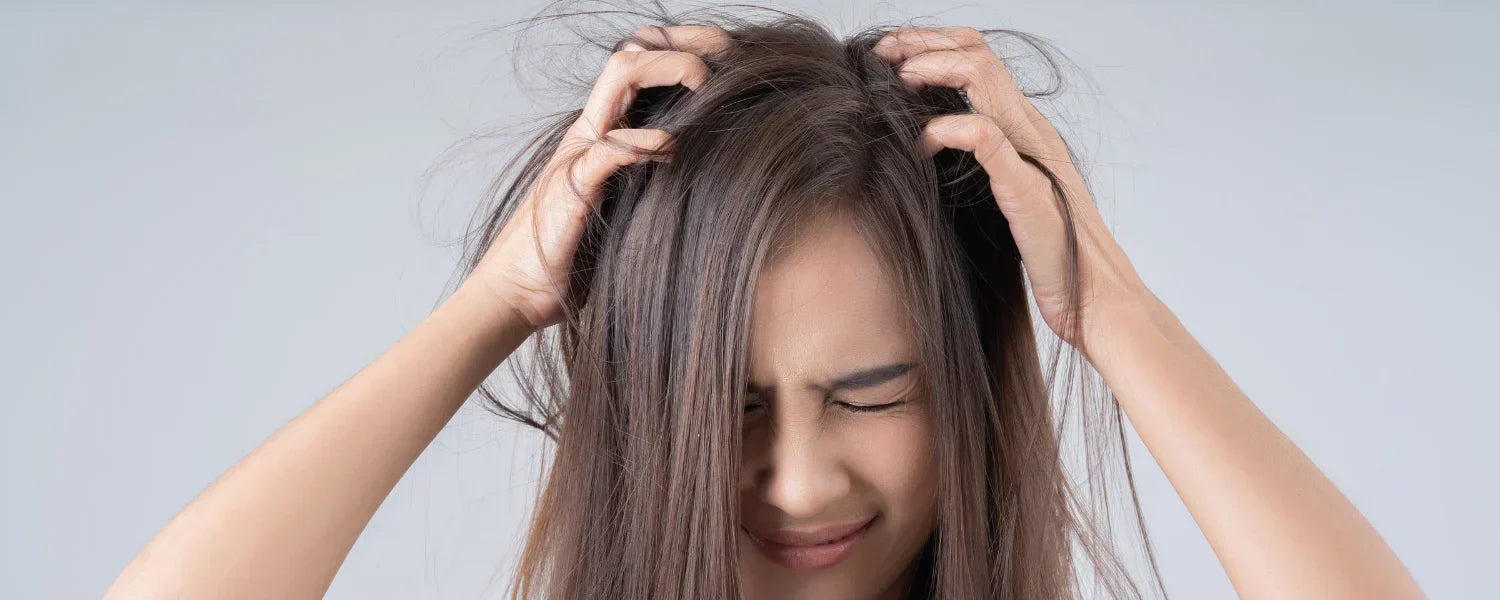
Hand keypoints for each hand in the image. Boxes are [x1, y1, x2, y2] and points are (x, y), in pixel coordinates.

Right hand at [459, 25, 731, 330]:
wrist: (522, 291)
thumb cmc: (576, 256)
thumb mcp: (627, 206)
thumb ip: (651, 180)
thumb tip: (704, 170)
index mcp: (603, 132)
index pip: (638, 64)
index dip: (679, 45)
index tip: (726, 50)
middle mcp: (590, 131)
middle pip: (632, 56)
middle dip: (682, 42)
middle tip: (726, 50)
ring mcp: (580, 152)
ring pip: (619, 79)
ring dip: (665, 69)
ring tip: (703, 83)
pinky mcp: (574, 185)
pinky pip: (609, 148)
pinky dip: (642, 142)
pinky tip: (671, 148)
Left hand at [873, 27, 1155, 349]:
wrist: (1094, 298)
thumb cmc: (1051, 255)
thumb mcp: (1007, 196)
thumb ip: (981, 164)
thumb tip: (930, 146)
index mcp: (1026, 128)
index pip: (980, 58)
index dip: (933, 45)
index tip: (890, 55)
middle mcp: (1032, 129)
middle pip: (977, 53)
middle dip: (924, 43)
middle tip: (883, 53)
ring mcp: (1032, 154)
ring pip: (982, 77)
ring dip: (932, 69)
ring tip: (897, 82)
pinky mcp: (1026, 186)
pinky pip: (985, 136)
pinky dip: (945, 129)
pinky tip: (921, 142)